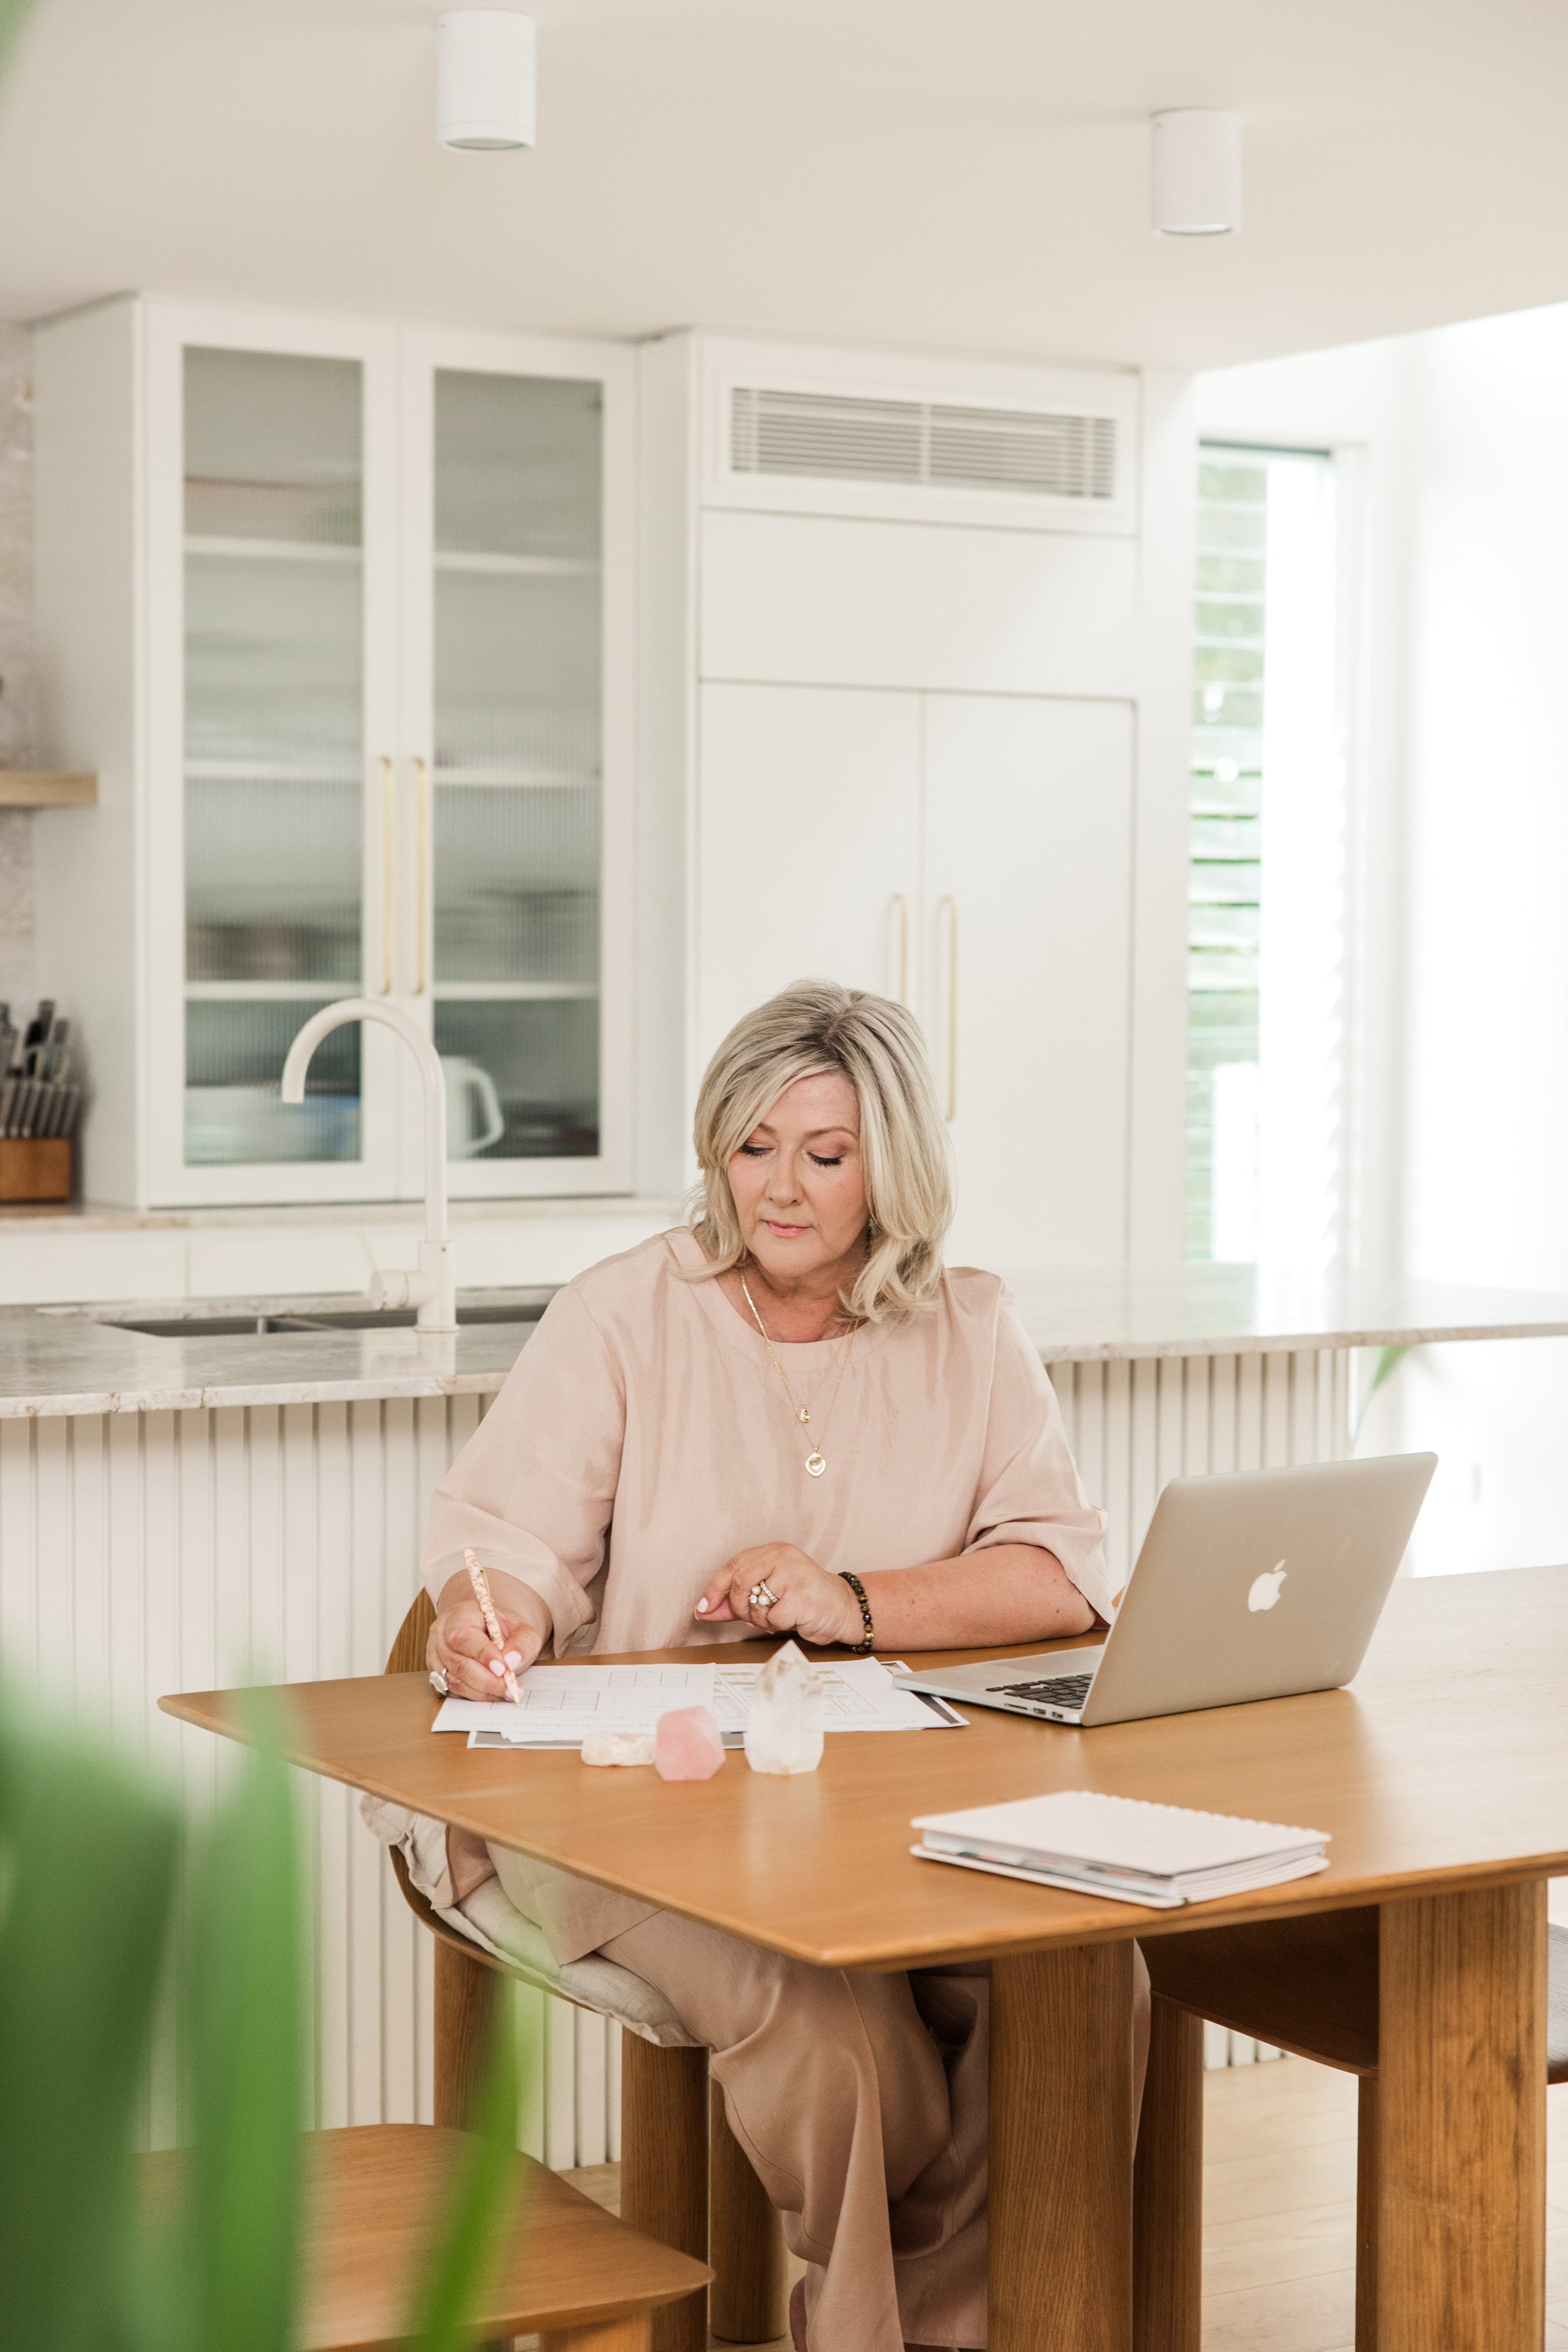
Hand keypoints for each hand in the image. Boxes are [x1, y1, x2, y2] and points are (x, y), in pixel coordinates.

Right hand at [428, 1593, 544, 1699]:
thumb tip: (511, 1662)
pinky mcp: (437, 1674)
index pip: (464, 1637)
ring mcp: (436, 1656)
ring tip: (506, 1692)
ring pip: (455, 1681)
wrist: (487, 1630)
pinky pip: (453, 1691)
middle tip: (510, 1688)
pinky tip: (492, 1694)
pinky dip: (475, 1695)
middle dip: (487, 1680)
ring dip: (483, 1692)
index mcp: (459, 1615)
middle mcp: (442, 1635)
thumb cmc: (501, 1628)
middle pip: (458, 1663)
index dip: (483, 1655)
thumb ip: (522, 1642)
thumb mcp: (520, 1627)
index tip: (503, 1669)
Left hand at [695, 1543, 862, 1644]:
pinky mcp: (803, 1596)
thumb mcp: (768, 1596)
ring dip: (762, 1620)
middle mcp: (783, 1557)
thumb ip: (736, 1602)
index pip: (733, 1565)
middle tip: (751, 1618)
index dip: (714, 1588)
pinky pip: (774, 1619)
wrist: (843, 1610)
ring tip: (779, 1616)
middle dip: (739, 1607)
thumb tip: (703, 1611)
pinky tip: (794, 1619)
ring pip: (755, 1603)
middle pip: (740, 1583)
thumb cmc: (804, 1601)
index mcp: (773, 1551)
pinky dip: (779, 1626)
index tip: (703, 1608)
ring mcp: (794, 1574)